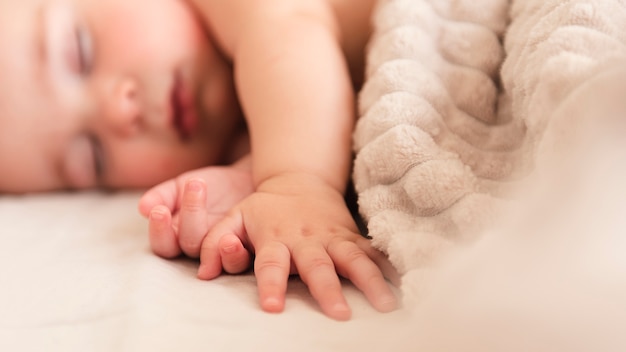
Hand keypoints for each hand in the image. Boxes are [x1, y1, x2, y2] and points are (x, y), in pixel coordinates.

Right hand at [138, 165, 254, 273]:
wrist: (247, 181)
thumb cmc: (211, 187)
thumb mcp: (183, 185)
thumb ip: (163, 195)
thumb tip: (143, 208)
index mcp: (178, 237)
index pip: (163, 244)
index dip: (159, 230)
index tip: (159, 210)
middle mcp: (200, 249)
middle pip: (188, 244)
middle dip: (190, 215)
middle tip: (193, 185)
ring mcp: (224, 251)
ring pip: (213, 251)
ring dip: (214, 226)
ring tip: (214, 195)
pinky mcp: (248, 250)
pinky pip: (241, 256)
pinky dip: (235, 247)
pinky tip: (234, 226)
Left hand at [197, 173, 397, 320]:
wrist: (300, 181)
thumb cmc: (265, 207)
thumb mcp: (235, 216)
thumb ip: (217, 240)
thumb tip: (203, 273)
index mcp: (275, 238)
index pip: (271, 263)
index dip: (271, 284)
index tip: (273, 307)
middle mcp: (306, 240)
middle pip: (317, 266)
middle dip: (328, 289)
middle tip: (339, 315)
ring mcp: (333, 237)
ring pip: (353, 259)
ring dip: (369, 281)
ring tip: (385, 305)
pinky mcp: (352, 236)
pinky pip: (372, 252)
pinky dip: (388, 268)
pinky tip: (403, 286)